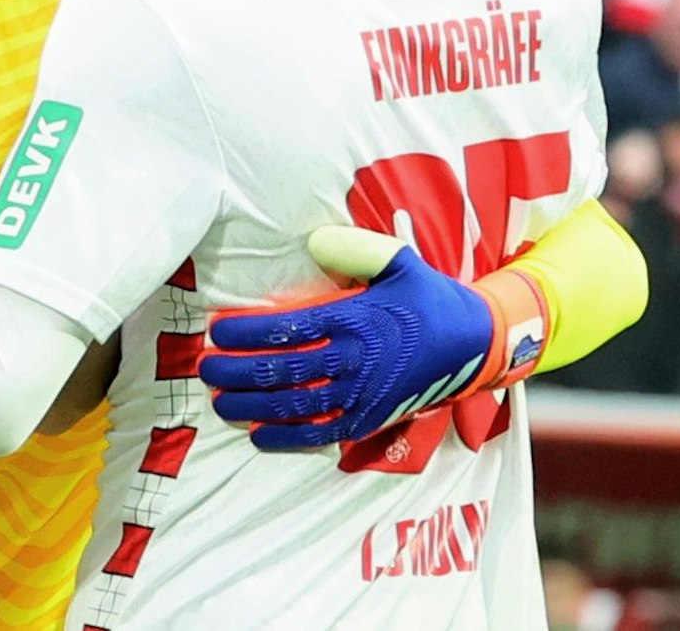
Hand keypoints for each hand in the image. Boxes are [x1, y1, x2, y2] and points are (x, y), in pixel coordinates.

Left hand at [199, 226, 533, 450]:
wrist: (474, 344)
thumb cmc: (427, 298)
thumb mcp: (399, 262)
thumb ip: (355, 249)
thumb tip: (314, 241)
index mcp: (356, 320)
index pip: (289, 327)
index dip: (248, 331)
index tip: (217, 330)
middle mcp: (355, 361)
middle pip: (283, 370)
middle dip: (237, 371)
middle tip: (204, 367)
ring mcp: (361, 395)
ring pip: (295, 406)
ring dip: (251, 406)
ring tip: (218, 402)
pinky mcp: (368, 420)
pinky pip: (321, 435)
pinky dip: (287, 438)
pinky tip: (257, 435)